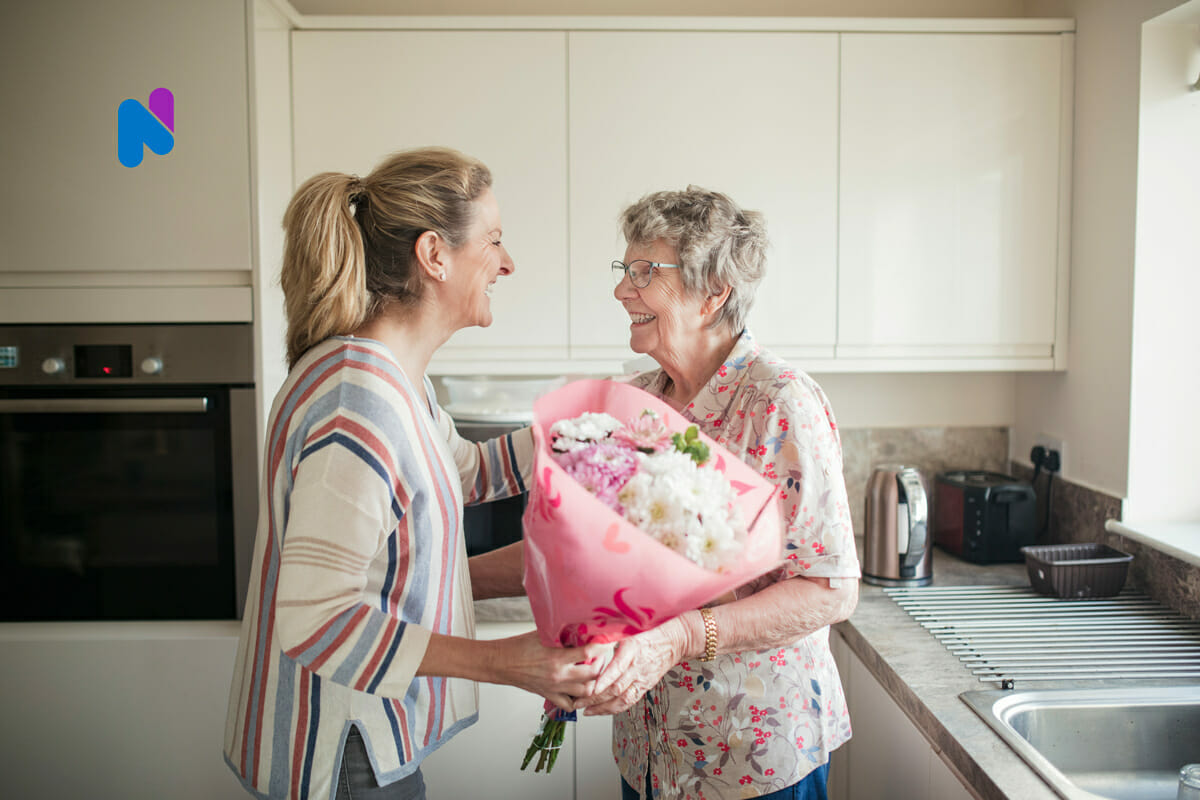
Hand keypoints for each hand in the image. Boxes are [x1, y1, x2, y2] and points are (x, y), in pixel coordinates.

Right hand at [490, 632, 612, 710]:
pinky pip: (570, 704)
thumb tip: (581, 629)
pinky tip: (579, 690)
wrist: (502, 662)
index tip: (607, 640)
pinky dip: (578, 699)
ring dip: (593, 683)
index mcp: (557, 657)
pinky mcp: (549, 696)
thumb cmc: (519, 646)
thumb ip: (562, 635)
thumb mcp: (543, 634)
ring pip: (586, 692)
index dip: (602, 646)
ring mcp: (555, 688)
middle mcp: (559, 675)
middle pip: (593, 675)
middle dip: (601, 666)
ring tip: (593, 673)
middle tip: (601, 657)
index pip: (589, 652)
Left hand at [574, 617, 689, 715]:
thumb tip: (588, 647)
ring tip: (587, 711)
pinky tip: (602, 711)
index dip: (604, 681)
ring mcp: (641, 680)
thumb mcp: (626, 634)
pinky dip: (614, 709)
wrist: (671, 644)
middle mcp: (636, 668)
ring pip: (622, 700)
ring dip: (603, 708)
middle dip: (595, 699)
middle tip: (578, 702)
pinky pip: (629, 702)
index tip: (591, 689)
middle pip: (616, 688)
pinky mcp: (644, 688)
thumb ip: (608, 641)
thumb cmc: (647, 638)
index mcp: (631, 651)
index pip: (616, 669)